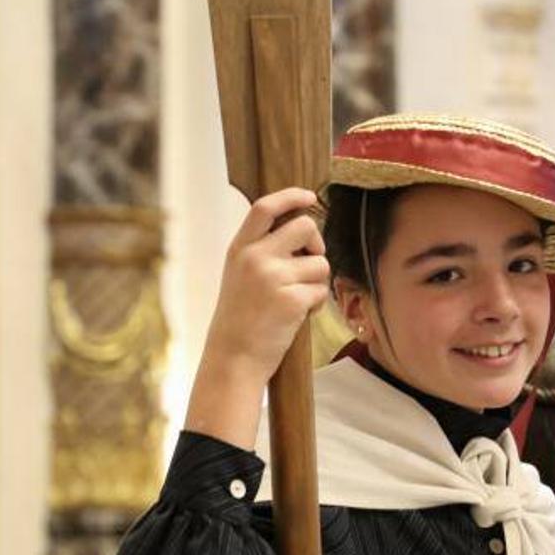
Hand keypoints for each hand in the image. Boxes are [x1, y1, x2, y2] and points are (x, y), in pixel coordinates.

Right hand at [204, 187, 329, 381]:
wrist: (233, 358)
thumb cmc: (240, 320)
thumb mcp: (238, 275)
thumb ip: (261, 251)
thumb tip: (303, 230)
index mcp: (239, 249)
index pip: (265, 207)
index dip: (291, 196)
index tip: (310, 197)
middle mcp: (255, 257)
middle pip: (305, 226)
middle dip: (317, 244)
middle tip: (311, 263)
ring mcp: (273, 278)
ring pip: (320, 263)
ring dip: (317, 281)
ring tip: (298, 299)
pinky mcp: (291, 300)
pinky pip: (321, 291)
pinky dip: (316, 304)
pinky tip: (299, 316)